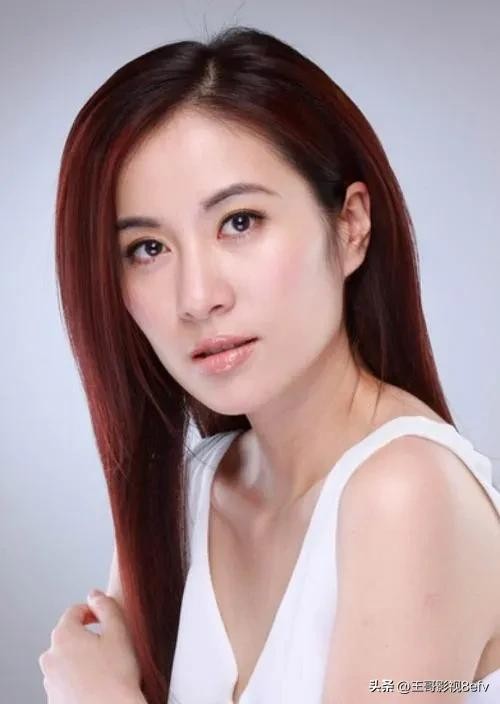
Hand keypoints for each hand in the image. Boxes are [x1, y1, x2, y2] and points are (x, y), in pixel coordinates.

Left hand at [39, 589, 142, 703]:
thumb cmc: (117, 678)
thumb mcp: (119, 632)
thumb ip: (106, 606)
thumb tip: (94, 594)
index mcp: (64, 636)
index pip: (74, 611)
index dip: (93, 611)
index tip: (105, 620)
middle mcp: (50, 657)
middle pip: (68, 635)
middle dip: (86, 636)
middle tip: (109, 645)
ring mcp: (49, 681)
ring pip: (66, 659)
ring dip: (81, 657)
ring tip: (104, 667)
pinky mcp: (53, 699)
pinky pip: (65, 680)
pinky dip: (77, 677)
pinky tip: (96, 683)